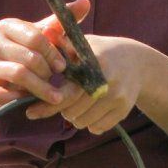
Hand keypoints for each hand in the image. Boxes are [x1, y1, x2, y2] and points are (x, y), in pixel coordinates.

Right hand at [0, 0, 90, 106]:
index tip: (64, 65)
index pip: (35, 37)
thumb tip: (85, 3)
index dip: (53, 52)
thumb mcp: (41, 35)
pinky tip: (30, 100)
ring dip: (41, 88)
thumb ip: (61, 22)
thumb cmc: (24, 50)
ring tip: (55, 96)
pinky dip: (18, 98)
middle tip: (58, 80)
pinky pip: (1, 94)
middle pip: (28, 57)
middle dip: (48, 71)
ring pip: (18, 74)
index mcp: (7, 26)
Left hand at [26, 34, 150, 135]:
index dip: (47, 104)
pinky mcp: (124, 110)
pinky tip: (92, 110)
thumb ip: (62, 45)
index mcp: (94, 63)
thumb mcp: (84, 44)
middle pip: (72, 112)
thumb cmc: (101, 52)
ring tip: (79, 102)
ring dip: (75, 117)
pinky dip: (90, 123)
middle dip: (62, 109)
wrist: (136, 62)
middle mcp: (107, 81)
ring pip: (83, 122)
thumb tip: (40, 38)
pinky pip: (97, 128)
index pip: (67, 93)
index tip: (30, 112)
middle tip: (64, 98)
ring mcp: (118, 97)